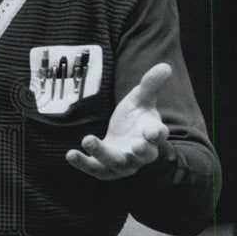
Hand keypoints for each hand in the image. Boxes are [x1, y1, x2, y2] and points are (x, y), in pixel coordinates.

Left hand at [66, 63, 170, 180]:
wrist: (123, 139)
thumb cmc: (136, 118)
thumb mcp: (141, 99)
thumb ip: (150, 84)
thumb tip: (165, 66)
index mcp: (152, 134)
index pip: (159, 136)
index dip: (157, 134)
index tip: (152, 131)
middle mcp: (142, 154)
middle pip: (144, 155)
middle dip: (141, 151)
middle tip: (135, 145)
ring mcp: (124, 164)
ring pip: (116, 163)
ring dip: (102, 153)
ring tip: (87, 139)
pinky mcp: (105, 169)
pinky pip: (95, 169)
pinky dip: (83, 163)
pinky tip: (71, 154)